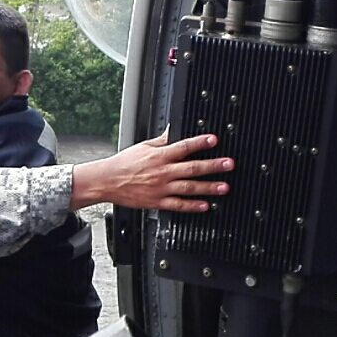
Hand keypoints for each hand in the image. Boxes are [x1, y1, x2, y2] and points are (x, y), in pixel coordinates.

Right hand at [71, 129, 231, 211]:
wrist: (107, 181)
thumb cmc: (123, 163)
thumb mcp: (143, 146)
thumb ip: (161, 140)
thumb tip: (173, 131)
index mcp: (159, 156)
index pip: (183, 147)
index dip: (200, 142)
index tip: (214, 140)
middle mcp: (162, 172)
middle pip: (192, 168)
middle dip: (212, 165)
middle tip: (228, 164)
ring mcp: (161, 188)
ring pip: (189, 188)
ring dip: (208, 187)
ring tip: (224, 187)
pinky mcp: (157, 202)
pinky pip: (178, 205)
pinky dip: (192, 206)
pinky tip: (205, 205)